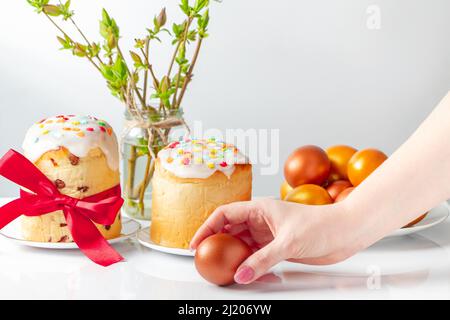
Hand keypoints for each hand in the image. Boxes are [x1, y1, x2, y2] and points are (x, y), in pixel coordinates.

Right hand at [190, 198, 357, 283]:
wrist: (345, 232)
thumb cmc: (321, 225)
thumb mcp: (288, 242)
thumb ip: (263, 259)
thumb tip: (241, 274)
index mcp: (259, 208)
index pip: (225, 214)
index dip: (207, 227)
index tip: (196, 243)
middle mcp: (261, 220)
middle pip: (230, 229)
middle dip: (216, 242)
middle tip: (205, 259)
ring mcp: (268, 234)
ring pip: (241, 244)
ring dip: (231, 255)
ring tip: (220, 268)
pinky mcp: (276, 247)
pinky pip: (254, 255)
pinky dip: (247, 264)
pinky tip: (243, 273)